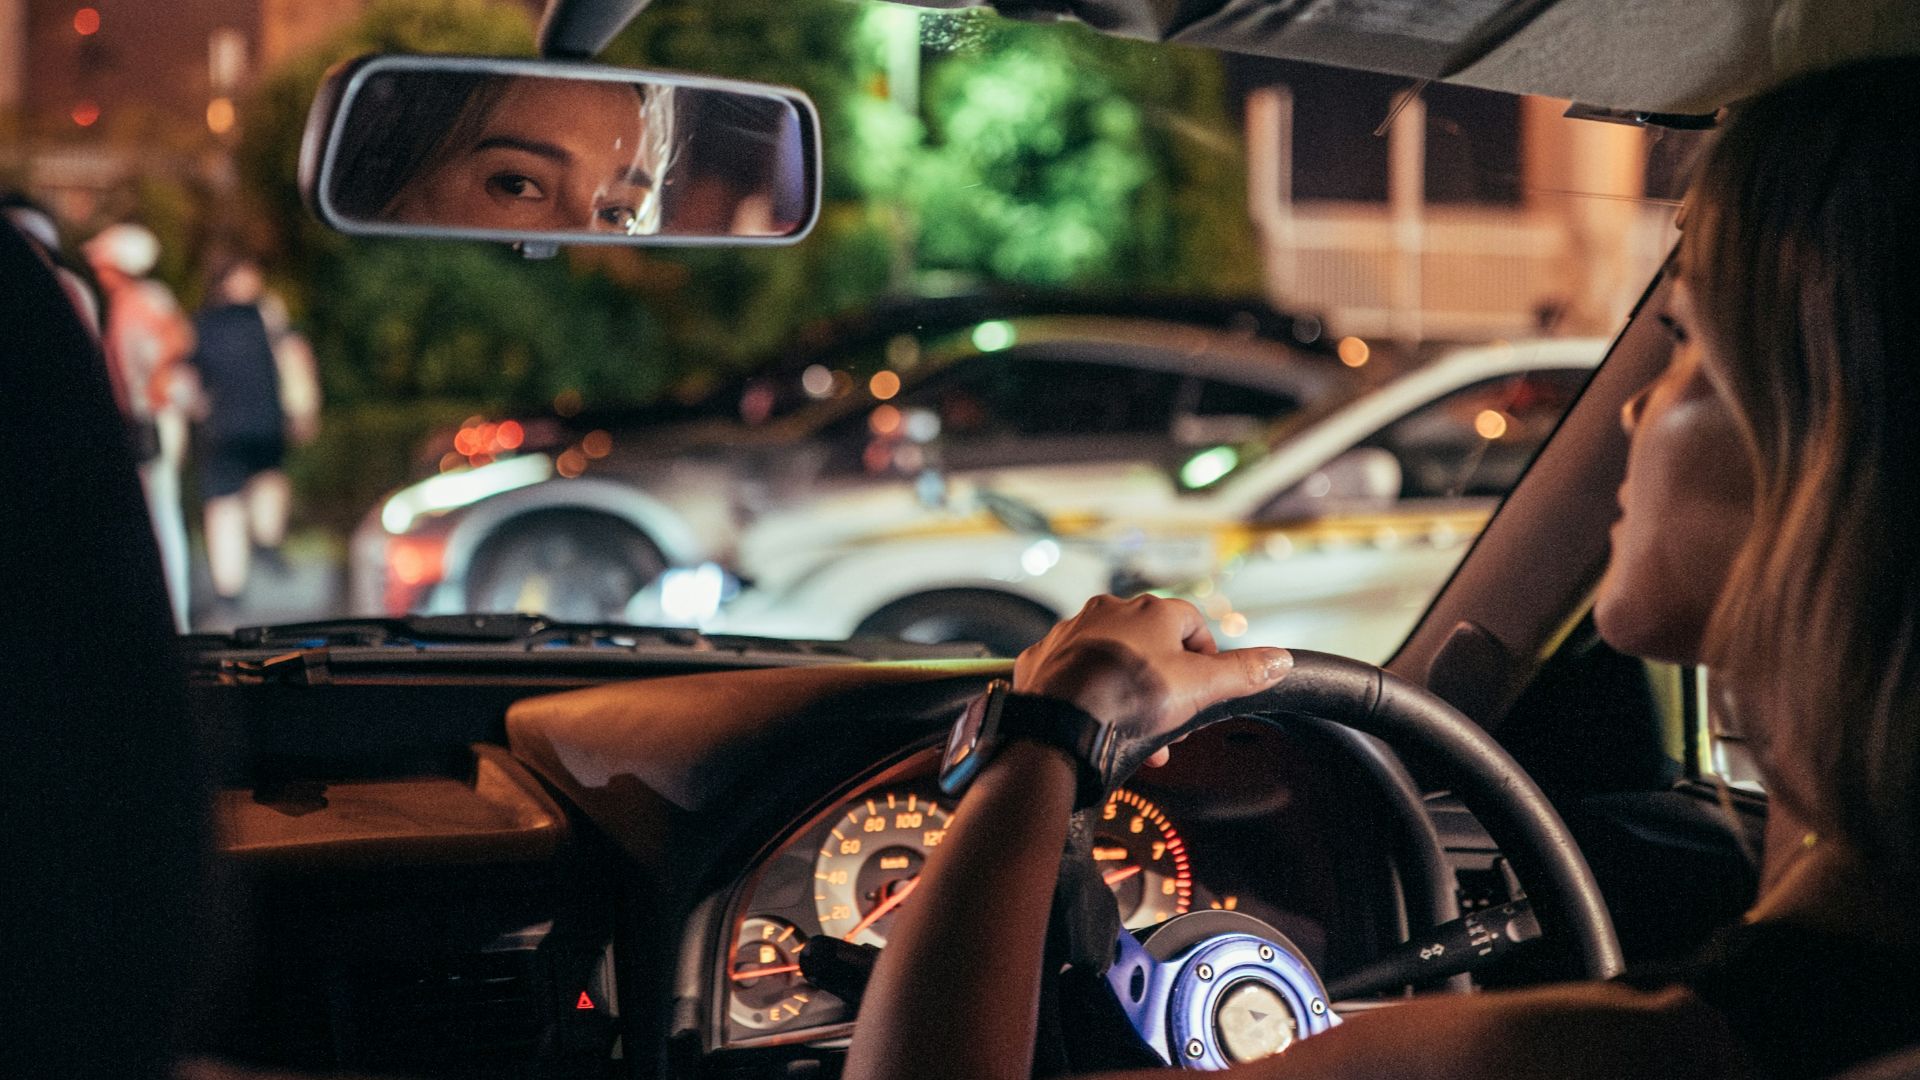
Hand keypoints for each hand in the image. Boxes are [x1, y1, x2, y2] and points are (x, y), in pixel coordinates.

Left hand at [1013, 594, 1292, 765]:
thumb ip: (1242, 672)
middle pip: (1150, 644)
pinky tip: (1094, 720)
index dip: (1205, 657)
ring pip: (1110, 659)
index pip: (1192, 623)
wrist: (1061, 720)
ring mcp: (1070, 632)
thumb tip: (1281, 660)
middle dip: (1164, 684)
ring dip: (1127, 690)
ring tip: (1135, 732)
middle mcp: (1108, 611)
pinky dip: (1084, 692)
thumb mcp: (1200, 687)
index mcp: (1151, 611)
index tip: (1205, 688)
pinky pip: (1070, 671)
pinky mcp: (1041, 658)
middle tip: (1170, 720)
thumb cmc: (1129, 697)